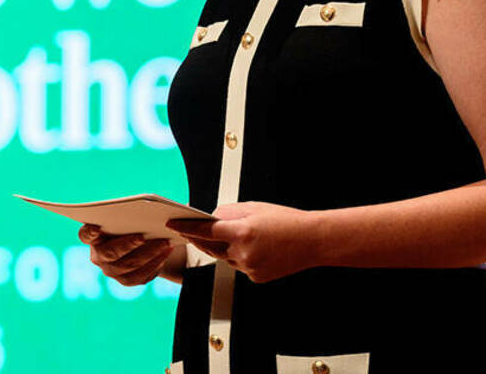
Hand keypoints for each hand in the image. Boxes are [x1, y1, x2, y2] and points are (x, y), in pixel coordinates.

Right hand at [78, 224, 173, 285]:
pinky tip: (165, 253)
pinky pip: (140, 276)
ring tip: (164, 243)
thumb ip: (126, 216)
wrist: (140, 242)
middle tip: (143, 236)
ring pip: (128, 266)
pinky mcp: (126, 280)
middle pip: (110, 253)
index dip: (90, 233)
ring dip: (148, 254)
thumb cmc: (130, 223)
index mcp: (92, 236)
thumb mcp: (126, 217)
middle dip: (128, 244)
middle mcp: (97, 256)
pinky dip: (154, 264)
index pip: (85, 235)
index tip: (96, 227)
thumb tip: (141, 213)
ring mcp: (111, 271)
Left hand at [166, 201, 317, 282]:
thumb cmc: (287, 221)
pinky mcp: (256, 277)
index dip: (186, 227)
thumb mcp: (254, 207)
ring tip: (237, 235)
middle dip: (200, 238)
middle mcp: (244, 252)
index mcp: (242, 231)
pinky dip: (239, 256)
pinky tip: (254, 247)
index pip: (205, 231)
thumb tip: (211, 218)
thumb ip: (228, 212)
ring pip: (224, 257)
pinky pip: (239, 265)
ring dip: (222, 247)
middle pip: (210, 246)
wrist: (312, 241)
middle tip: (192, 230)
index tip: (173, 224)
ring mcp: (250, 267)